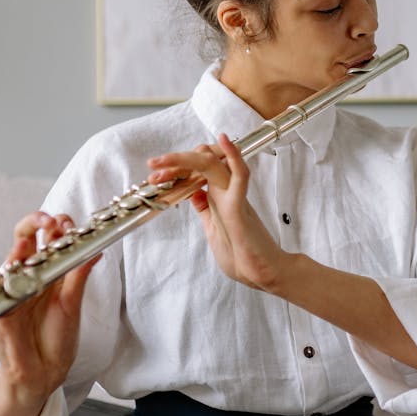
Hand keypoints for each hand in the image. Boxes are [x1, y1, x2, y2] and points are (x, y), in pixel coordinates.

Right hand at [0, 211, 99, 415]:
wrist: (42, 375)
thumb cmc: (57, 340)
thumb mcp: (72, 304)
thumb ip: (79, 276)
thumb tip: (95, 248)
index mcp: (47, 274)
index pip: (47, 240)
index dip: (57, 227)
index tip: (69, 222)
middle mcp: (26, 278)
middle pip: (24, 239)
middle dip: (35, 223)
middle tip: (50, 220)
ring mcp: (11, 292)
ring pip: (11, 259)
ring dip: (23, 243)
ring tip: (36, 233)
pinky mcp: (0, 311)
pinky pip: (1, 290)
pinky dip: (9, 276)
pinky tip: (18, 265)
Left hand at [148, 134, 289, 290]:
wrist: (265, 274)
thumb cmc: (243, 257)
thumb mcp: (214, 230)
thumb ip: (206, 211)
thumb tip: (195, 195)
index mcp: (218, 197)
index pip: (195, 171)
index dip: (173, 170)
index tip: (154, 176)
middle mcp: (226, 191)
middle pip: (201, 161)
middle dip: (173, 162)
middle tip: (152, 167)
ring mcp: (234, 197)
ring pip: (213, 163)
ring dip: (184, 159)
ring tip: (162, 161)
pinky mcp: (240, 207)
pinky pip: (240, 176)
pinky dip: (234, 157)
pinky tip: (226, 141)